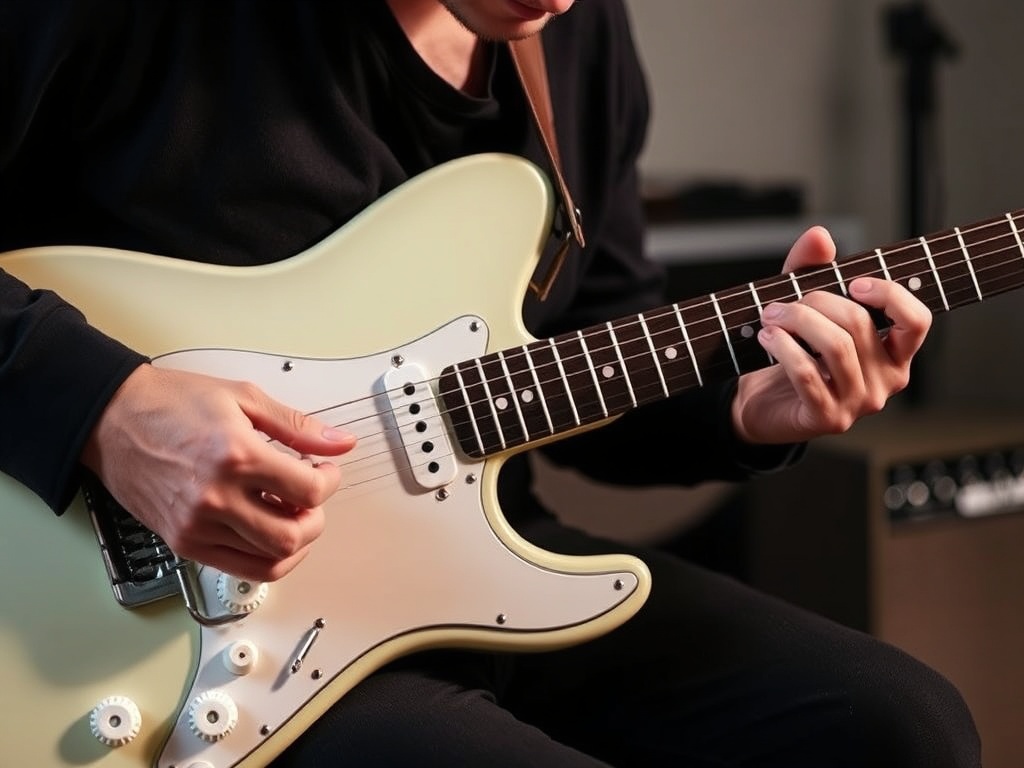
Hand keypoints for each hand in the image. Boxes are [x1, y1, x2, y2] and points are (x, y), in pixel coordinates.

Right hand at [81, 364, 355, 580]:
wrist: (112, 419)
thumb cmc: (170, 404)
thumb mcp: (243, 399)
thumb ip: (297, 425)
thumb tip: (340, 442)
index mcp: (236, 456)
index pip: (308, 491)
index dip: (329, 481)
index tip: (326, 471)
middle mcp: (217, 498)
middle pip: (292, 536)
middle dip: (316, 520)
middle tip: (311, 499)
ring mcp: (198, 526)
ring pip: (269, 561)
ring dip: (294, 542)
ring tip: (290, 515)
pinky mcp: (184, 542)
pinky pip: (238, 568)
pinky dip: (264, 558)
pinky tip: (266, 530)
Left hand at [732, 226, 931, 444]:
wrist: (763, 406)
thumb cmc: (793, 354)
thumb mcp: (804, 307)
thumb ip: (812, 269)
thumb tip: (820, 235)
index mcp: (895, 353)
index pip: (917, 320)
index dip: (889, 295)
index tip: (853, 283)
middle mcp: (887, 380)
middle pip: (859, 324)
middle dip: (815, 303)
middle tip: (783, 304)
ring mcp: (860, 403)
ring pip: (836, 347)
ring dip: (796, 322)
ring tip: (769, 317)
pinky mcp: (828, 419)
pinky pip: (808, 375)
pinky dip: (783, 349)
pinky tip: (767, 337)